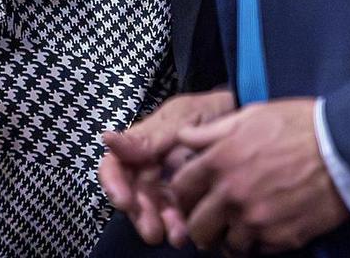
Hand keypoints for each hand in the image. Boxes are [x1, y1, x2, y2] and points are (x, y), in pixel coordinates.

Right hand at [98, 88, 234, 244]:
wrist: (241, 118)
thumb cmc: (207, 112)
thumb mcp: (180, 118)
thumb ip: (148, 137)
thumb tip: (107, 139)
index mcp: (140, 146)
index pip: (114, 167)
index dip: (113, 185)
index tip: (123, 201)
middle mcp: (148, 168)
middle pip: (133, 196)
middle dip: (141, 215)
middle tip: (153, 232)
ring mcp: (167, 185)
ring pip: (155, 210)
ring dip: (162, 224)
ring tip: (178, 236)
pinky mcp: (187, 198)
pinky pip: (178, 215)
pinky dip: (181, 226)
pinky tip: (190, 233)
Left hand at [167, 97, 348, 253]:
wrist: (345, 147)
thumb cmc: (299, 125)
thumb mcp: (250, 115)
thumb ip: (212, 131)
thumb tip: (184, 137)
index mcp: (220, 161)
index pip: (180, 190)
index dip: (184, 194)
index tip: (193, 196)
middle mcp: (233, 194)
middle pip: (197, 227)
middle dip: (201, 223)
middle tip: (213, 217)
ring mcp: (257, 220)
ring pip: (227, 245)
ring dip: (231, 236)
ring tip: (243, 222)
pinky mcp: (282, 238)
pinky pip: (258, 250)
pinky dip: (259, 242)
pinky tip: (268, 225)